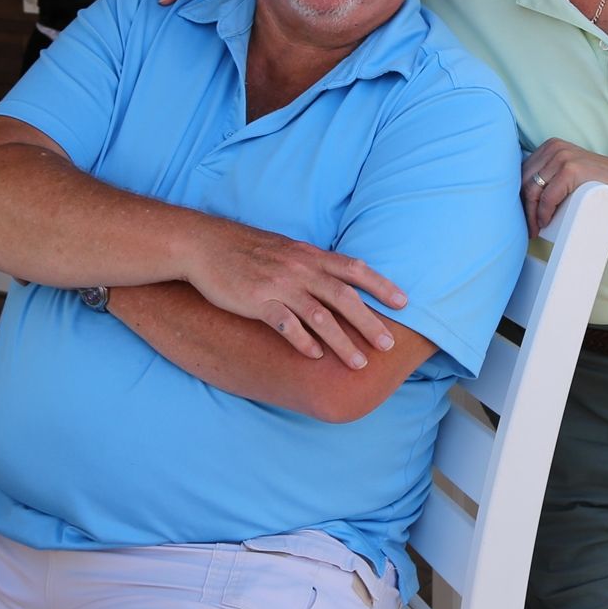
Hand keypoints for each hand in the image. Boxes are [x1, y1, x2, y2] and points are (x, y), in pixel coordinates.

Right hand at [181, 220, 406, 369]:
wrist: (204, 244)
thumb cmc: (246, 249)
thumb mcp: (286, 249)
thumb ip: (313, 263)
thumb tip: (341, 277)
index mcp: (309, 255)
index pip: (354, 269)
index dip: (381, 285)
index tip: (403, 303)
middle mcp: (299, 268)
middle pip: (343, 297)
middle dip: (369, 322)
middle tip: (389, 345)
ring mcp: (279, 284)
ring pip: (319, 316)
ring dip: (342, 341)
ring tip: (359, 363)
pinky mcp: (257, 300)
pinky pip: (285, 323)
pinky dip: (302, 341)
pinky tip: (315, 356)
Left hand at [521, 138, 607, 234]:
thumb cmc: (603, 184)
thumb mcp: (573, 171)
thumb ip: (553, 175)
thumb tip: (525, 197)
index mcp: (551, 146)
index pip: (523, 172)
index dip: (518, 196)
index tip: (521, 216)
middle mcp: (555, 148)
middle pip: (525, 181)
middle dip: (522, 207)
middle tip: (528, 227)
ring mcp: (563, 157)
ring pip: (533, 190)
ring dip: (530, 214)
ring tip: (534, 229)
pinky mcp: (572, 170)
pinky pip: (547, 196)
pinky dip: (543, 213)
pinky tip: (544, 222)